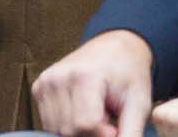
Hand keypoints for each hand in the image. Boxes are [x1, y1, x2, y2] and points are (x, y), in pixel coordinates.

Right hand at [32, 29, 153, 136]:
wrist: (113, 49)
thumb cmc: (128, 76)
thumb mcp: (138, 104)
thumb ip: (131, 132)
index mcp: (83, 77)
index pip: (85, 125)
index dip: (104, 133)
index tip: (115, 126)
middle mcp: (58, 77)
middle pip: (69, 129)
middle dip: (91, 133)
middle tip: (107, 120)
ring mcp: (45, 82)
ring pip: (56, 129)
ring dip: (78, 131)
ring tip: (95, 114)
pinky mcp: (38, 88)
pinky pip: (49, 122)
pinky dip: (66, 124)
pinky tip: (80, 111)